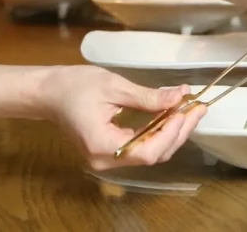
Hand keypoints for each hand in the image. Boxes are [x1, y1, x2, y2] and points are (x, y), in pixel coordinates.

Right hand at [37, 65, 205, 169]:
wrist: (49, 93)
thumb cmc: (75, 85)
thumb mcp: (113, 86)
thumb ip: (147, 97)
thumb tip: (178, 99)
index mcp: (103, 145)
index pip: (147, 151)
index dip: (171, 133)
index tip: (186, 110)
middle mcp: (106, 161)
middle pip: (153, 155)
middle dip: (178, 131)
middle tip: (197, 107)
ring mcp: (108, 160)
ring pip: (150, 153)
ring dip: (171, 132)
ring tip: (189, 110)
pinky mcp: (110, 154)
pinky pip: (140, 148)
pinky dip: (158, 133)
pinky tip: (171, 117)